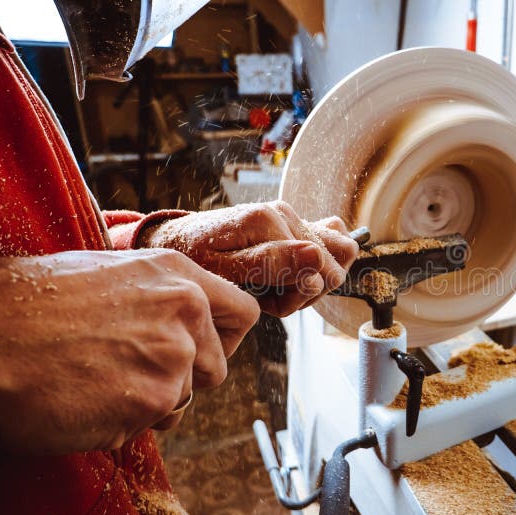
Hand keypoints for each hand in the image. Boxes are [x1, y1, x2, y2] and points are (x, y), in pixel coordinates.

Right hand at [0, 249, 258, 454]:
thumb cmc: (31, 305)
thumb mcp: (111, 276)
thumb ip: (161, 299)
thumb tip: (188, 323)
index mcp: (177, 274)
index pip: (243, 313)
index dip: (225, 340)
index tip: (202, 351)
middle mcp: (186, 310)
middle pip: (216, 367)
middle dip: (182, 379)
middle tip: (128, 371)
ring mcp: (173, 355)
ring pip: (184, 399)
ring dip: (150, 401)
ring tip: (98, 380)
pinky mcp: (153, 399)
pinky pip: (155, 424)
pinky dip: (126, 422)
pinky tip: (89, 399)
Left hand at [141, 201, 358, 316]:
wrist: (177, 242)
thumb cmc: (195, 260)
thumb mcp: (224, 271)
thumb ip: (270, 265)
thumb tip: (317, 257)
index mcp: (269, 221)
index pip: (322, 272)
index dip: (298, 298)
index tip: (266, 302)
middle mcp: (285, 211)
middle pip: (334, 264)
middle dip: (305, 291)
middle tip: (269, 295)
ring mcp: (291, 214)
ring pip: (338, 252)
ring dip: (313, 277)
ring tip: (279, 286)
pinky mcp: (293, 220)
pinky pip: (330, 240)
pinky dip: (314, 264)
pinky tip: (287, 274)